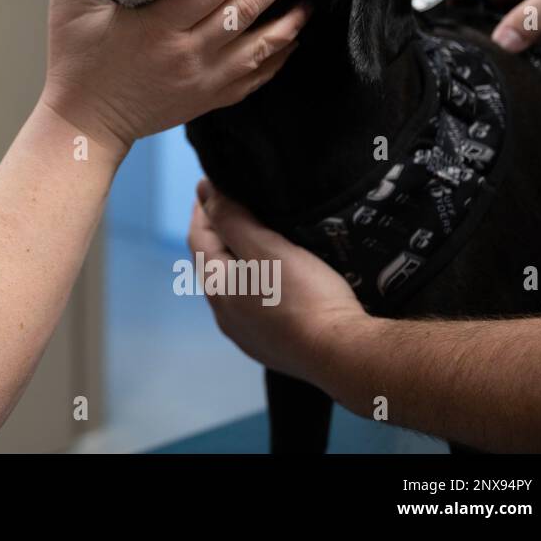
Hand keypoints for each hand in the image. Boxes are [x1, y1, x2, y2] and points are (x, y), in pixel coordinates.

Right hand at [39, 0, 310, 151]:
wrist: (85, 126)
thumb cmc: (74, 65)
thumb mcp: (66, 8)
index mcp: (157, 29)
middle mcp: (188, 55)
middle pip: (245, 11)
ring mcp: (204, 81)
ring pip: (261, 47)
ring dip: (289, 18)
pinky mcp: (210, 100)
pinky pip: (256, 77)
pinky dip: (279, 56)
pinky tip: (292, 36)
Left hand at [187, 179, 367, 387]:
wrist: (342, 354)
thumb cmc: (303, 297)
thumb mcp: (265, 248)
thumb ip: (231, 218)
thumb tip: (203, 190)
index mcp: (218, 288)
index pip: (198, 237)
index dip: (203, 209)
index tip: (210, 186)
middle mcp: (225, 314)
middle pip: (213, 263)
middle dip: (218, 233)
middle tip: (231, 206)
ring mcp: (247, 334)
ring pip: (233, 287)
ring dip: (237, 261)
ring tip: (253, 239)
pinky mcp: (271, 346)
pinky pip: (254, 306)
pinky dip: (255, 284)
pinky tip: (271, 281)